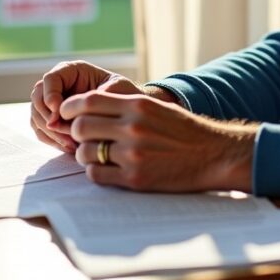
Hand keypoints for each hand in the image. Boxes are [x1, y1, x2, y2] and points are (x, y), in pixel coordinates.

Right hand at [29, 60, 144, 152]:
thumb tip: (74, 111)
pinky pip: (42, 131)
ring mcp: (52, 104)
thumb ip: (98, 95)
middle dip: (48, 117)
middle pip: (37, 98)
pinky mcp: (53, 121)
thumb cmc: (124, 94)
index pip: (50, 79)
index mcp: (72, 71)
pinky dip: (53, 141)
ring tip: (72, 143)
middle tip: (65, 132)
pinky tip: (71, 147)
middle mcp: (58, 86)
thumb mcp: (118, 88)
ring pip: (37, 117)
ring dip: (51, 132)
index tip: (59, 111)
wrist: (128, 111)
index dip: (50, 95)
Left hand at [60, 91, 255, 192]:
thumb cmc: (184, 131)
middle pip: (81, 126)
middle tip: (83, 137)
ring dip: (85, 154)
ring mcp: (133, 154)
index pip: (89, 101)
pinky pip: (97, 175)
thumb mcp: (156, 108)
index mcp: (138, 105)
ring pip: (85, 153)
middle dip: (75, 132)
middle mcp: (133, 127)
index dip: (71, 107)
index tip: (66, 113)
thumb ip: (124, 106)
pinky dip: (96, 172)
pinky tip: (107, 169)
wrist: (213, 155)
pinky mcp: (135, 178)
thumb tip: (87, 106)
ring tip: (96, 155)